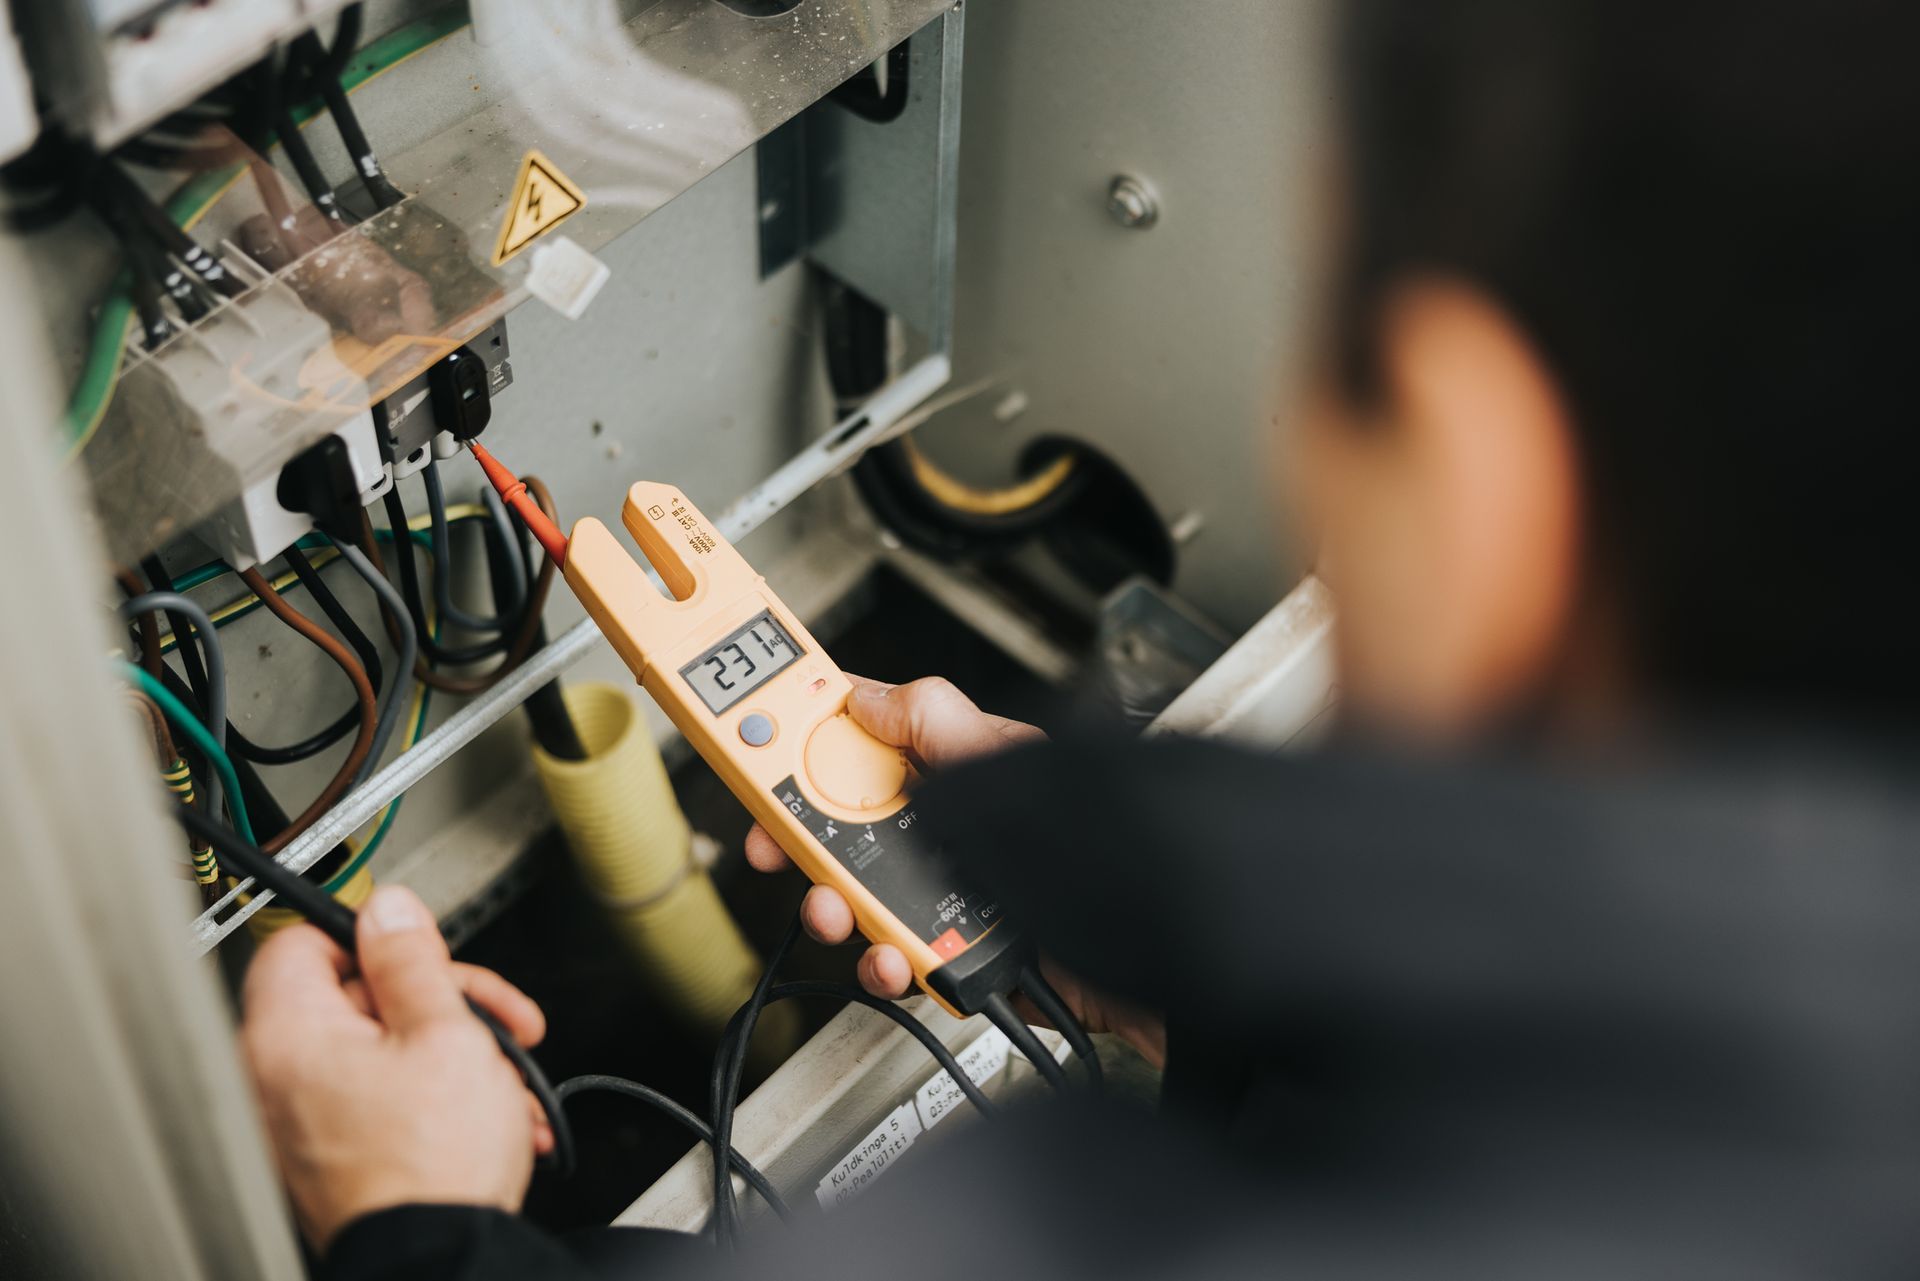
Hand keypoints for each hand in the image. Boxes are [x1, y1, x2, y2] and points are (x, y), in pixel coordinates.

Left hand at [240, 886, 552, 1249]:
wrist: (441, 1258)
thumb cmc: (433, 1164)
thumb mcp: (446, 1032)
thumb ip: (413, 961)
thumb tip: (388, 911)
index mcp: (291, 1034)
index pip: (304, 939)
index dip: (373, 936)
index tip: (422, 950)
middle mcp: (279, 1078)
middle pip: (360, 997)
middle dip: (445, 1003)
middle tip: (496, 1020)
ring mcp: (303, 1124)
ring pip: (385, 1050)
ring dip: (458, 1055)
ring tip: (507, 1084)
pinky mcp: (333, 1158)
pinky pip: (385, 1100)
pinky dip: (440, 1098)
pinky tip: (494, 1116)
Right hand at [744, 676, 1166, 1067]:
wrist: (1158, 948)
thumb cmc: (1105, 837)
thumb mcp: (1009, 757)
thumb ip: (936, 719)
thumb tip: (864, 696)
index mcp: (948, 772)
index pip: (855, 750)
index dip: (799, 752)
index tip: (755, 761)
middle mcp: (943, 833)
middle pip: (839, 833)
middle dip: (801, 843)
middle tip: (783, 849)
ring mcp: (948, 898)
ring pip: (859, 904)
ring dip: (836, 910)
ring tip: (840, 912)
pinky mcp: (960, 959)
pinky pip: (901, 964)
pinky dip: (888, 965)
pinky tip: (898, 958)